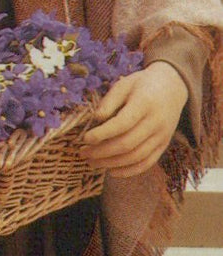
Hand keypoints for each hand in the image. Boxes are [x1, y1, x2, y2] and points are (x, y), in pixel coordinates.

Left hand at [80, 61, 188, 177]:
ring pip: (136, 157)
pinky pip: (147, 163)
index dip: (101, 134)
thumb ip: (109, 101)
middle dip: (101, 152)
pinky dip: (128, 171)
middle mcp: (156, 122)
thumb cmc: (142, 85)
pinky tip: (111, 171)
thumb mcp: (124, 84)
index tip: (84, 138)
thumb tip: (96, 119)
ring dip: (111, 163)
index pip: (122, 124)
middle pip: (127, 144)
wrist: (173, 87)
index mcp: (145, 103)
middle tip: (83, 153)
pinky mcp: (164, 144)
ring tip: (92, 162)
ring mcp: (162, 135)